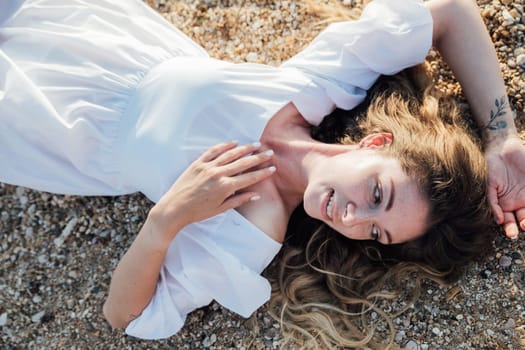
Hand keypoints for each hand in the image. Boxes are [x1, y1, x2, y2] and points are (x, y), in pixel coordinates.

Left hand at [150, 141, 274, 237]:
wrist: (174, 208)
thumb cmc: (197, 212)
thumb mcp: (221, 209)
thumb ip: (239, 200)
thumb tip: (256, 195)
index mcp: (225, 187)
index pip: (249, 177)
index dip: (262, 172)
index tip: (272, 168)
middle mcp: (217, 174)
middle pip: (243, 163)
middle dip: (258, 158)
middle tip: (269, 153)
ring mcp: (207, 167)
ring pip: (230, 154)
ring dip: (244, 148)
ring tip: (255, 145)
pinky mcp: (198, 163)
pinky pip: (213, 151)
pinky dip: (224, 146)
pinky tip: (233, 143)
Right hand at [485, 135, 524, 238]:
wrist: (502, 148)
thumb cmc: (491, 167)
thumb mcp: (489, 186)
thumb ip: (493, 203)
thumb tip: (498, 220)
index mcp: (505, 204)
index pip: (509, 220)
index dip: (511, 228)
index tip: (512, 233)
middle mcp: (517, 201)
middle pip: (522, 218)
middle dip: (523, 226)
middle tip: (523, 227)